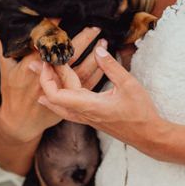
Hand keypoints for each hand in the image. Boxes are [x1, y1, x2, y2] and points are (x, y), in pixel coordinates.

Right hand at [0, 26, 103, 143]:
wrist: (20, 122)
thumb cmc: (13, 92)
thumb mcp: (6, 68)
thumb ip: (4, 46)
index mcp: (30, 68)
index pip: (44, 43)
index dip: (54, 28)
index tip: (63, 14)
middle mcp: (47, 78)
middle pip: (68, 55)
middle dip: (83, 39)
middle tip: (94, 26)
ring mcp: (60, 90)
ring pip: (82, 69)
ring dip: (94, 54)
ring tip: (103, 40)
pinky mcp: (70, 99)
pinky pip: (88, 84)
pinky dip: (98, 72)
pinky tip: (105, 61)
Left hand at [36, 46, 167, 153]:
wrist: (148, 136)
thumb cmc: (140, 112)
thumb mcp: (128, 84)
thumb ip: (111, 66)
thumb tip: (98, 49)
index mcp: (89, 105)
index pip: (56, 95)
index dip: (47, 79)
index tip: (47, 62)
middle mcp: (83, 113)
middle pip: (53, 98)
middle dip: (44, 79)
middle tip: (36, 62)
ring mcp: (86, 118)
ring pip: (59, 105)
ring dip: (49, 89)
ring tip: (43, 75)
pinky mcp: (91, 118)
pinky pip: (67, 109)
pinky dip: (58, 99)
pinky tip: (53, 95)